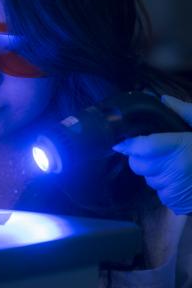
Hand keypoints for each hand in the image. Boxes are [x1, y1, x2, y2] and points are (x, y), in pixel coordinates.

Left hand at [112, 95, 191, 214]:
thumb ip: (185, 112)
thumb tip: (164, 100)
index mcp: (181, 149)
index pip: (142, 147)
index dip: (129, 144)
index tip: (120, 143)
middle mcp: (174, 172)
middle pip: (137, 165)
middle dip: (142, 158)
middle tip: (159, 152)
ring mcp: (176, 191)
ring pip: (148, 180)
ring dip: (156, 174)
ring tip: (177, 167)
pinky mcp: (178, 205)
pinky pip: (161, 194)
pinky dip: (167, 188)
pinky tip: (184, 181)